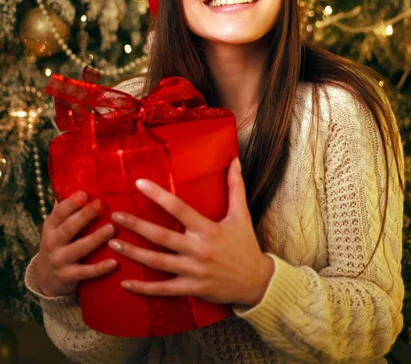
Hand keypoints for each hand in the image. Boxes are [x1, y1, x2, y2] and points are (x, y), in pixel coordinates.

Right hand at [35, 191, 117, 296]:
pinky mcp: (69, 277)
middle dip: (85, 216)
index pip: (59, 213)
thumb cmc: (58, 244)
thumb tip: (79, 181)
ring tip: (112, 229)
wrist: (45, 279)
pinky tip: (114, 262)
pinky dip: (100, 268)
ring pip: (79, 249)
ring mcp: (60, 260)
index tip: (84, 193)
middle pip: (69, 228)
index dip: (71, 203)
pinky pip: (86, 272)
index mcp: (50, 227)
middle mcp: (53, 242)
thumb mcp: (56, 227)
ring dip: (96, 239)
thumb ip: (66, 209)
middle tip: (101, 204)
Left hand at [109, 158, 273, 306]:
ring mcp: (193, 271)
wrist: (257, 282)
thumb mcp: (242, 214)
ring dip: (133, 253)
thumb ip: (236, 187)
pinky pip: (164, 289)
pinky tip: (125, 283)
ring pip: (157, 262)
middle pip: (161, 236)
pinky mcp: (191, 289)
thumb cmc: (246, 245)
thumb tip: (235, 160)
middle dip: (136, 226)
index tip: (140, 184)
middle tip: (115, 216)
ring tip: (113, 243)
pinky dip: (144, 288)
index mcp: (207, 228)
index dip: (158, 195)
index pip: (178, 208)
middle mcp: (198, 249)